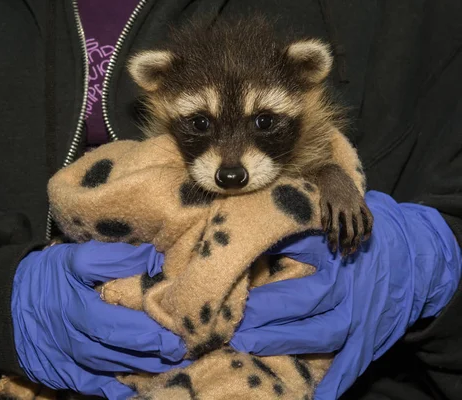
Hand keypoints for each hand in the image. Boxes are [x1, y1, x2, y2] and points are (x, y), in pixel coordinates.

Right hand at [11, 241, 188, 398]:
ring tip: (171, 366)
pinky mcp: (60, 375)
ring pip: (110, 371)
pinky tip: (137, 389)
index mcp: (77, 310)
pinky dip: (115, 390)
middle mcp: (73, 341)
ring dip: (142, 371)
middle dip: (154, 354)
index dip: (149, 333)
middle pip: (119, 353)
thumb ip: (113, 258)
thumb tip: (152, 259)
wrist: (4, 304)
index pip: (119, 326)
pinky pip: (92, 387)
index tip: (177, 333)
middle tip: (183, 352)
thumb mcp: (74, 258)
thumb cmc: (45, 277)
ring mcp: (66, 362)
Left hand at [230, 191, 461, 398]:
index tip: (234, 296)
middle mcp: (348, 295)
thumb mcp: (332, 234)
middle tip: (232, 323)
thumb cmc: (363, 242)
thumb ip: (299, 240)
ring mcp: (360, 321)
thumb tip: (261, 243)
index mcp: (338, 267)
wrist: (414, 258)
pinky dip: (334, 381)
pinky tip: (314, 396)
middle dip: (265, 316)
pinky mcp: (370, 340)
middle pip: (302, 307)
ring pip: (320, 336)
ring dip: (283, 342)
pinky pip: (352, 364)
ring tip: (248, 344)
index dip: (266, 291)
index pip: (296, 280)